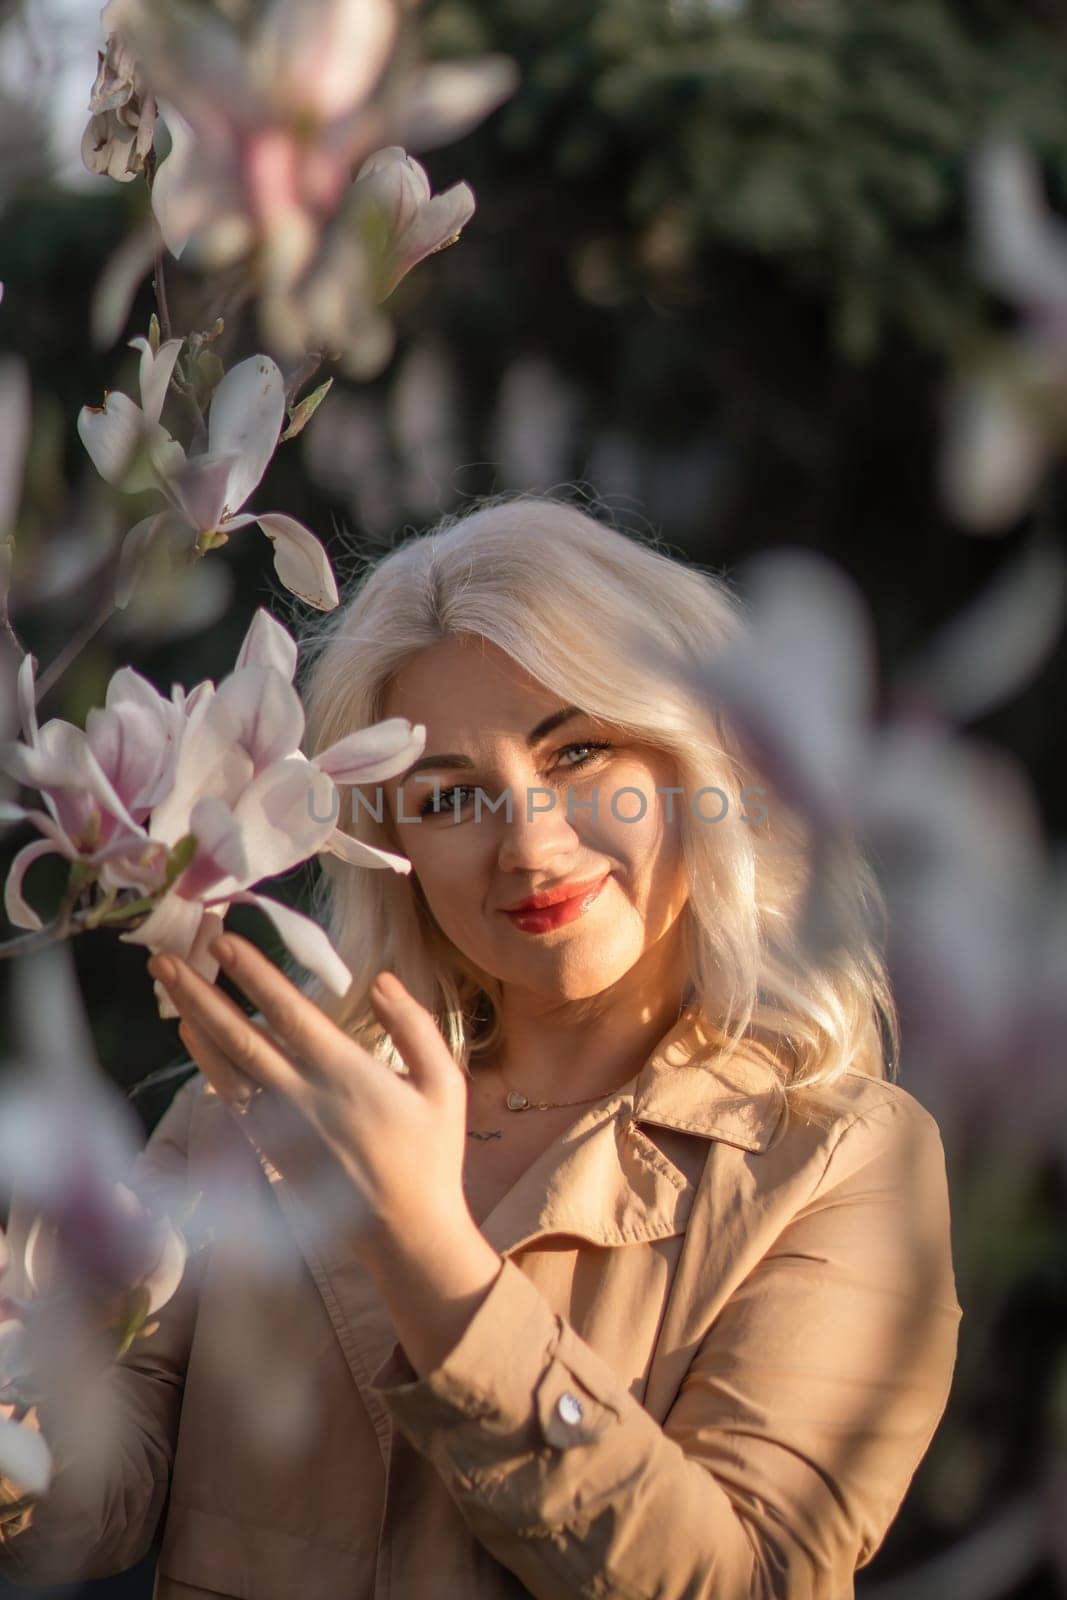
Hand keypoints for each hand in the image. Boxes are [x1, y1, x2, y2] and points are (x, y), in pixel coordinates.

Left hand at [146, 935, 501, 1372]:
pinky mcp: (269, 1149)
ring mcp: (280, 1125)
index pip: (290, 1014)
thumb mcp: (444, 1084)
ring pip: (226, 1065)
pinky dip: (206, 1063)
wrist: (406, 1232)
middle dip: (200, 992)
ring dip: (194, 1019)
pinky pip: (230, 1097)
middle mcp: (304, 1097)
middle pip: (240, 1036)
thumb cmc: (432, 1154)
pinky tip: (192, 1036)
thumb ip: (413, 1026)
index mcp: (348, 1075)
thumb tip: (382, 980)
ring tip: (166, 981)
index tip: (225, 940)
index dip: (255, 976)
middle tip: (165, 954)